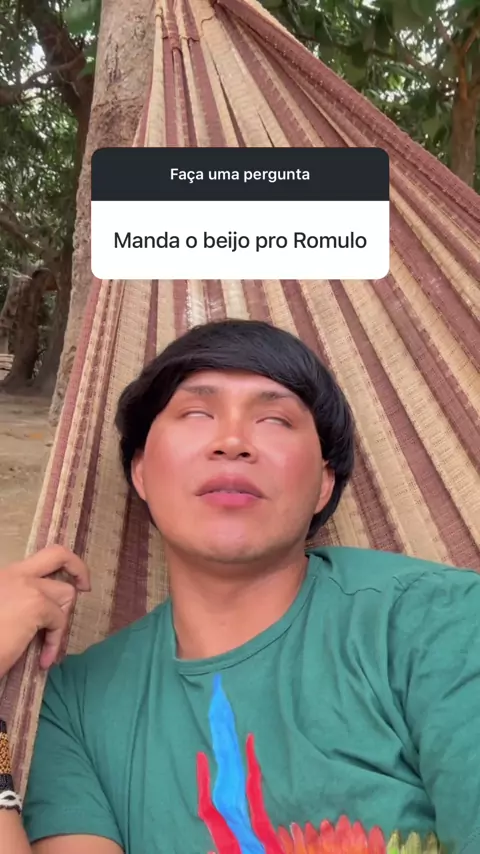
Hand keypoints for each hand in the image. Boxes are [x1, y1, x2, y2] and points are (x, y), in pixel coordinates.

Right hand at [0, 545, 89, 677]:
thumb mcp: (2, 611)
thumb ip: (17, 601)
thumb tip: (45, 609)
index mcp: (4, 574)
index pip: (39, 559)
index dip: (58, 568)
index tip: (69, 581)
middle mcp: (14, 573)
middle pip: (58, 554)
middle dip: (78, 567)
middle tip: (84, 586)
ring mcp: (26, 586)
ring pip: (66, 593)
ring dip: (61, 619)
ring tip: (46, 641)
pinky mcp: (35, 605)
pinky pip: (60, 621)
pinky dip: (55, 642)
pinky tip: (43, 660)